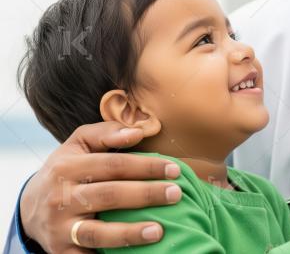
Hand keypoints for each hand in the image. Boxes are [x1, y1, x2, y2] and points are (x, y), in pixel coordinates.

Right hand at [19, 121, 182, 252]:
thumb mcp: (78, 145)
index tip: (175, 169)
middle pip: (109, 195)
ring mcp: (61, 228)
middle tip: (176, 194)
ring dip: (129, 233)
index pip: (113, 165)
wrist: (29, 207)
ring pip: (97, 232)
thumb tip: (138, 132)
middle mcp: (61, 199)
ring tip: (159, 231)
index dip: (146, 166)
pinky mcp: (62, 252)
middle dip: (146, 194)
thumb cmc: (67, 170)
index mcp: (67, 168)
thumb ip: (106, 133)